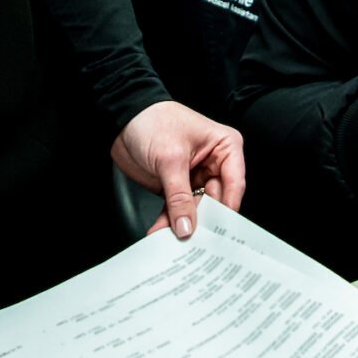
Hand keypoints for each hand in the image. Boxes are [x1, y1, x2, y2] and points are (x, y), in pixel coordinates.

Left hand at [112, 100, 246, 237]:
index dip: (227, 209)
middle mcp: (214, 163)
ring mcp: (196, 176)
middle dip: (202, 220)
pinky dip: (169, 221)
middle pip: (217, 201)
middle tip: (192, 236)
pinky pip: (178, 209)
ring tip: (171, 237)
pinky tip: (160, 230)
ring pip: (196, 208)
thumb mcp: (170, 159)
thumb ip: (179, 197)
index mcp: (225, 147)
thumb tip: (187, 226)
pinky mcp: (178, 186)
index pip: (234, 184)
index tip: (217, 231)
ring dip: (183, 223)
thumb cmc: (153, 121)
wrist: (123, 120)